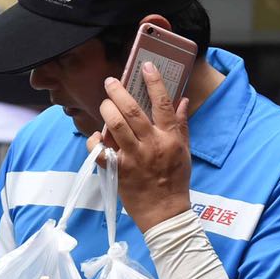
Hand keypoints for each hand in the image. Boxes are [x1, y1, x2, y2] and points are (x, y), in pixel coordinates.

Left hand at [98, 62, 192, 231]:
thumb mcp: (184, 151)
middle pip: (131, 110)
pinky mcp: (119, 171)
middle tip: (110, 82)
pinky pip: (100, 152)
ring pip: (115, 126)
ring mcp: (133, 158)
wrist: (165, 213)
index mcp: (169, 138)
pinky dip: (94, 142)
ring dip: (106, 110)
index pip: (162, 103)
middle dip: (117, 91)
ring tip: (104, 103)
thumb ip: (181, 125)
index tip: (146, 66)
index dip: (154, 82)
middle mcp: (151, 145)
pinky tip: (96, 137)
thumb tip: (182, 100)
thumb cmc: (175, 181)